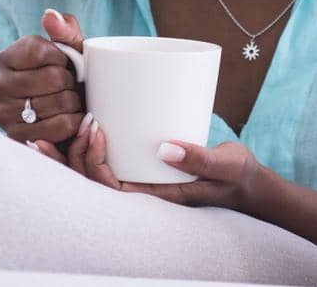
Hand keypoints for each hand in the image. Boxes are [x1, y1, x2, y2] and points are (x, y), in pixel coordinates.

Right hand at [0, 9, 85, 150]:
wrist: (68, 111)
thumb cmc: (67, 75)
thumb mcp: (70, 48)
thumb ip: (63, 28)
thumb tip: (49, 16)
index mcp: (5, 59)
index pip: (40, 51)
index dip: (62, 57)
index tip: (65, 63)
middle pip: (52, 78)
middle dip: (70, 81)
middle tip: (70, 85)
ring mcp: (3, 115)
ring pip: (57, 103)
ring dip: (74, 102)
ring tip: (69, 101)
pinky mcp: (17, 139)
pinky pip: (59, 127)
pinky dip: (73, 122)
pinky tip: (70, 118)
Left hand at [66, 120, 262, 213]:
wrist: (244, 181)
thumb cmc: (235, 176)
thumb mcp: (224, 166)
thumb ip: (200, 159)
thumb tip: (166, 149)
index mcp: (156, 197)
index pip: (109, 189)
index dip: (93, 161)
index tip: (98, 129)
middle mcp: (144, 190)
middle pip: (95, 182)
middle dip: (76, 154)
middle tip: (82, 119)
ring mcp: (143, 178)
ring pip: (98, 172)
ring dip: (78, 151)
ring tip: (72, 122)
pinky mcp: (147, 165)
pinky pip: (113, 160)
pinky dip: (94, 145)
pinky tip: (87, 125)